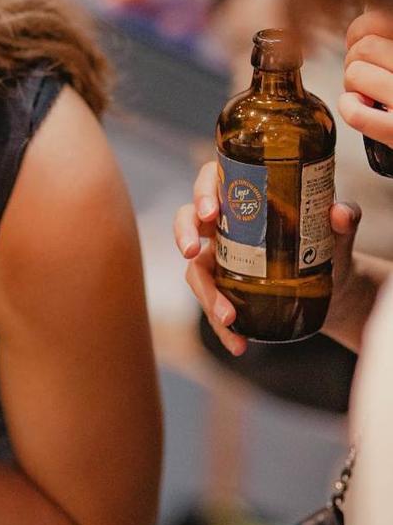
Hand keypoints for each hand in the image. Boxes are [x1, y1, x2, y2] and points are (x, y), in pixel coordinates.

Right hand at [173, 161, 365, 353]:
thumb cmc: (328, 247)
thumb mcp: (336, 232)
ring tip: (227, 317)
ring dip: (205, 294)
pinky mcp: (224, 289)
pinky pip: (212, 305)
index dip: (203, 191)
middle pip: (187, 220)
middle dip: (183, 234)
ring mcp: (220, 258)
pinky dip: (222, 327)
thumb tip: (339, 213)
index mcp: (243, 200)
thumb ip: (341, 219)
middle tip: (191, 252)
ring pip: (195, 269)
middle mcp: (224, 226)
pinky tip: (238, 343)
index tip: (210, 211)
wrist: (334, 287)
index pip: (211, 181)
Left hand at [341, 9, 392, 145]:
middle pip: (364, 47)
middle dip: (357, 61)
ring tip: (371, 94)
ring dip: (354, 85)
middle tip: (370, 75)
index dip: (362, 32)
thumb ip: (389, 39)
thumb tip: (368, 15)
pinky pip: (355, 112)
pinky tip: (363, 108)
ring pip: (355, 73)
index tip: (367, 44)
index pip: (378, 19)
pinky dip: (350, 108)